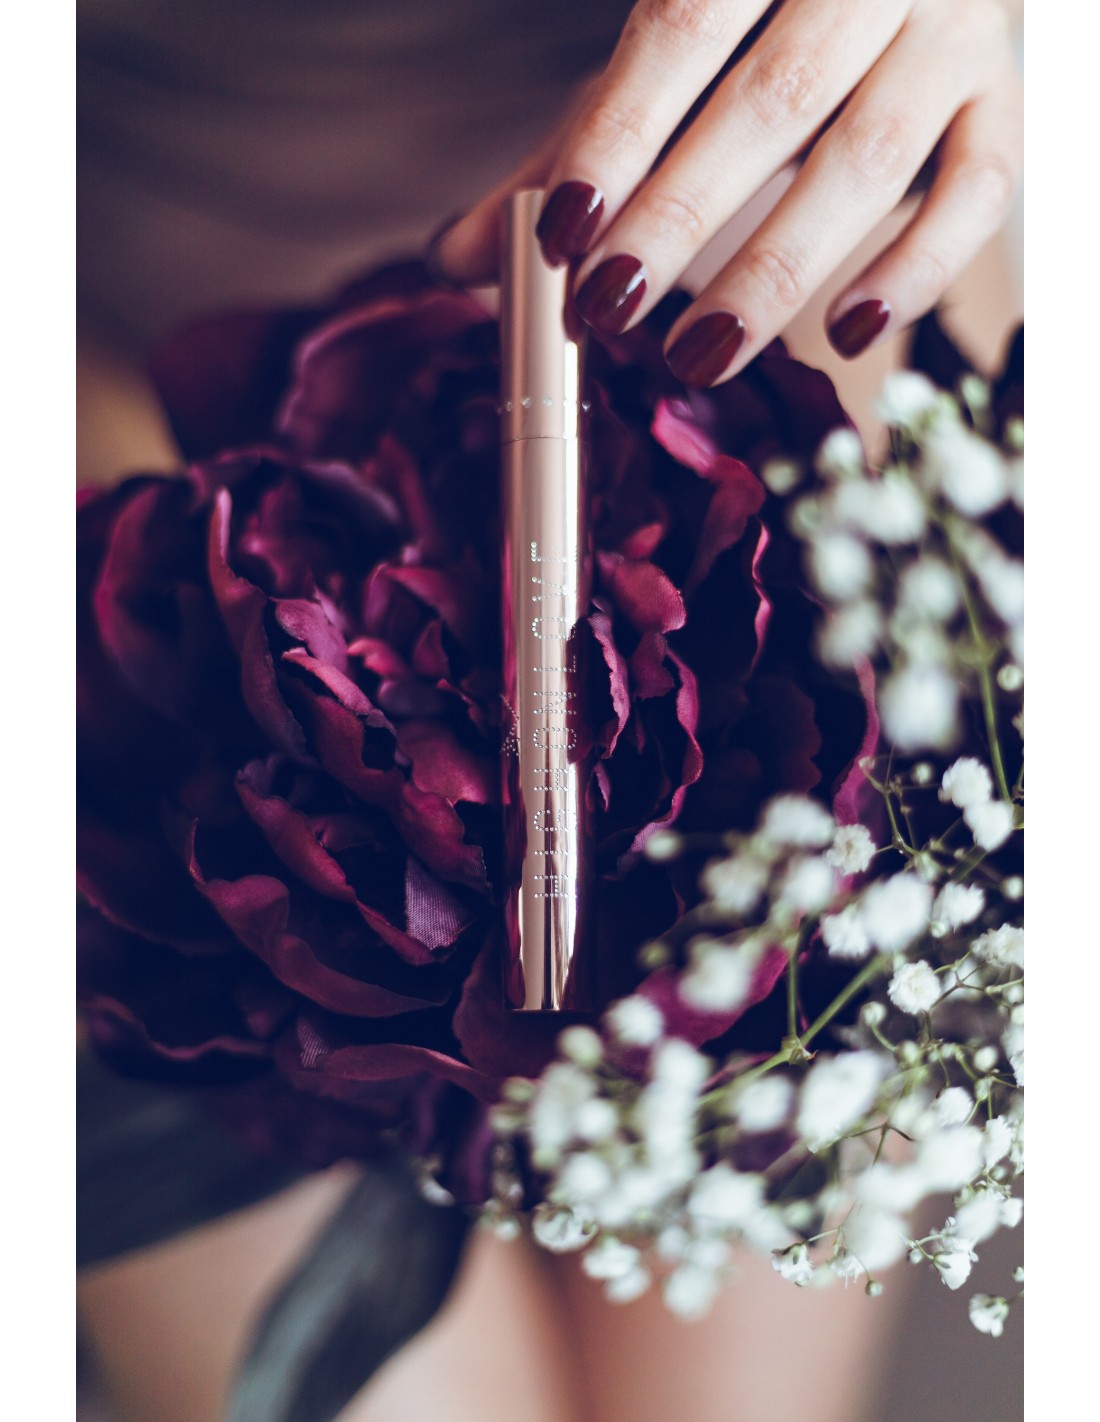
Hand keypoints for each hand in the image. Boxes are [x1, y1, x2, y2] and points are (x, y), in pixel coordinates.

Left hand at [434, 0, 1021, 385]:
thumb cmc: (759, 15)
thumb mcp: (665, 54)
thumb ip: (572, 146)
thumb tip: (456, 257)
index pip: (683, 29)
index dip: (618, 136)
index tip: (561, 235)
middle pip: (775, 100)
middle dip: (683, 218)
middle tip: (610, 310)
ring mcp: (953, 31)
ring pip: (871, 155)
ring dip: (777, 269)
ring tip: (697, 354)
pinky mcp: (1005, 100)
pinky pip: (979, 192)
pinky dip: (915, 269)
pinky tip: (846, 332)